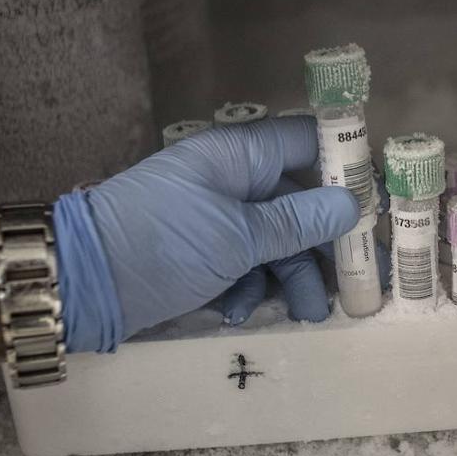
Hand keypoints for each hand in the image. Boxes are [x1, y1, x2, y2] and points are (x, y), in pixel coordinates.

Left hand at [53, 117, 360, 351]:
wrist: (80, 283)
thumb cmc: (162, 245)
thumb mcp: (237, 237)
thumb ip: (297, 222)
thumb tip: (351, 203)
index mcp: (239, 155)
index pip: (307, 141)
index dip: (345, 167)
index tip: (376, 204)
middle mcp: (230, 179)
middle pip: (298, 199)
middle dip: (326, 241)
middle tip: (359, 280)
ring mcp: (214, 217)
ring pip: (274, 239)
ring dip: (293, 275)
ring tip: (308, 314)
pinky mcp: (199, 253)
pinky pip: (243, 263)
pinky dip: (249, 287)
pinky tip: (242, 314)